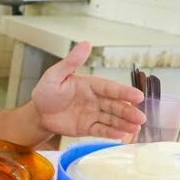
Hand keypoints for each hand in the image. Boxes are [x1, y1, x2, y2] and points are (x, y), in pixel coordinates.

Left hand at [31, 41, 145, 139]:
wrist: (38, 114)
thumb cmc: (46, 91)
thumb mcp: (55, 75)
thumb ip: (71, 62)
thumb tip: (86, 43)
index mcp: (91, 85)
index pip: (110, 88)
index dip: (124, 92)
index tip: (139, 96)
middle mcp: (96, 99)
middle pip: (115, 105)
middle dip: (128, 112)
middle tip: (141, 118)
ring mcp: (93, 114)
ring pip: (111, 119)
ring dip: (124, 123)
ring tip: (136, 129)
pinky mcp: (88, 128)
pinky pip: (101, 130)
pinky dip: (110, 133)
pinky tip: (121, 136)